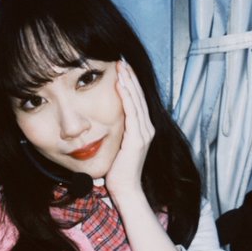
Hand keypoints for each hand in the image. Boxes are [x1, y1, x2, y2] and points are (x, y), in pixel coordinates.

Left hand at [105, 59, 154, 202]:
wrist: (126, 190)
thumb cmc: (119, 172)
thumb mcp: (118, 146)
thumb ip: (117, 132)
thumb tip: (104, 121)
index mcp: (143, 130)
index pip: (137, 101)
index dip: (131, 84)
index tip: (122, 68)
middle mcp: (147, 129)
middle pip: (139, 97)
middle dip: (131, 78)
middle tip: (122, 60)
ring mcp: (144, 134)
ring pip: (137, 102)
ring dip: (129, 83)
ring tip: (121, 67)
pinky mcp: (137, 140)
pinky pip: (132, 113)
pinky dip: (127, 98)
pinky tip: (121, 85)